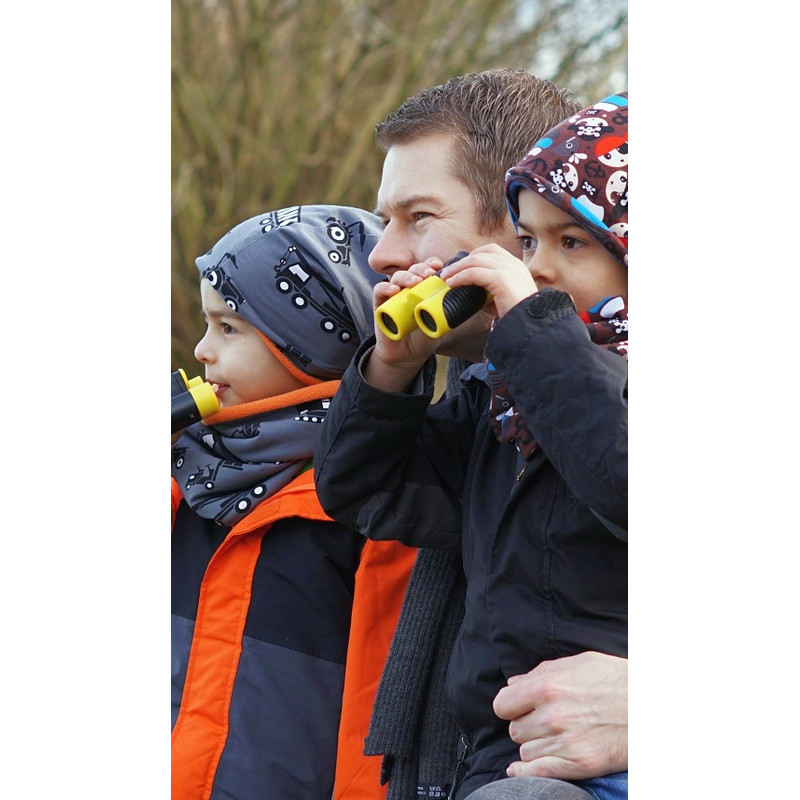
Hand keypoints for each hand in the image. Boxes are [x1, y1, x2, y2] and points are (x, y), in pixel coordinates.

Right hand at [365, 260, 447, 391]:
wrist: (407, 356)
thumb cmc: (424, 338)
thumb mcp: (440, 326)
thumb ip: (447, 315)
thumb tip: (462, 305)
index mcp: (423, 290)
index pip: (426, 270)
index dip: (431, 265)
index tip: (439, 266)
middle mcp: (408, 289)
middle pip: (413, 270)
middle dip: (421, 269)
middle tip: (429, 273)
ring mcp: (393, 295)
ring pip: (397, 277)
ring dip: (406, 276)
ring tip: (415, 282)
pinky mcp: (380, 304)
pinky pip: (379, 290)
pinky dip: (385, 288)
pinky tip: (394, 290)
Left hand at [438, 243, 536, 318]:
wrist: (529, 324)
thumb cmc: (515, 314)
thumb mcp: (501, 297)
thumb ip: (487, 290)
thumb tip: (468, 290)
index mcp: (515, 265)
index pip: (491, 251)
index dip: (473, 256)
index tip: (460, 267)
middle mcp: (512, 263)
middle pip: (482, 252)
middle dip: (462, 261)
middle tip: (448, 272)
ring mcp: (508, 269)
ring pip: (475, 260)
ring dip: (457, 268)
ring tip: (446, 277)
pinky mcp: (501, 279)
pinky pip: (474, 273)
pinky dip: (460, 277)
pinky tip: (452, 284)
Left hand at [493, 651, 627, 780]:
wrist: (654, 708)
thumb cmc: (618, 680)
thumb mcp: (580, 663)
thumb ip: (542, 673)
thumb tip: (514, 685)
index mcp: (548, 686)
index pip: (503, 704)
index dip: (510, 706)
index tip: (519, 707)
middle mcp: (552, 716)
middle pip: (515, 730)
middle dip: (527, 725)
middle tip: (545, 721)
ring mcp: (565, 742)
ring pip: (526, 751)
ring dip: (535, 746)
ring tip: (555, 737)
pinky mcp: (579, 764)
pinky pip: (538, 773)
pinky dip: (526, 774)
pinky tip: (520, 770)